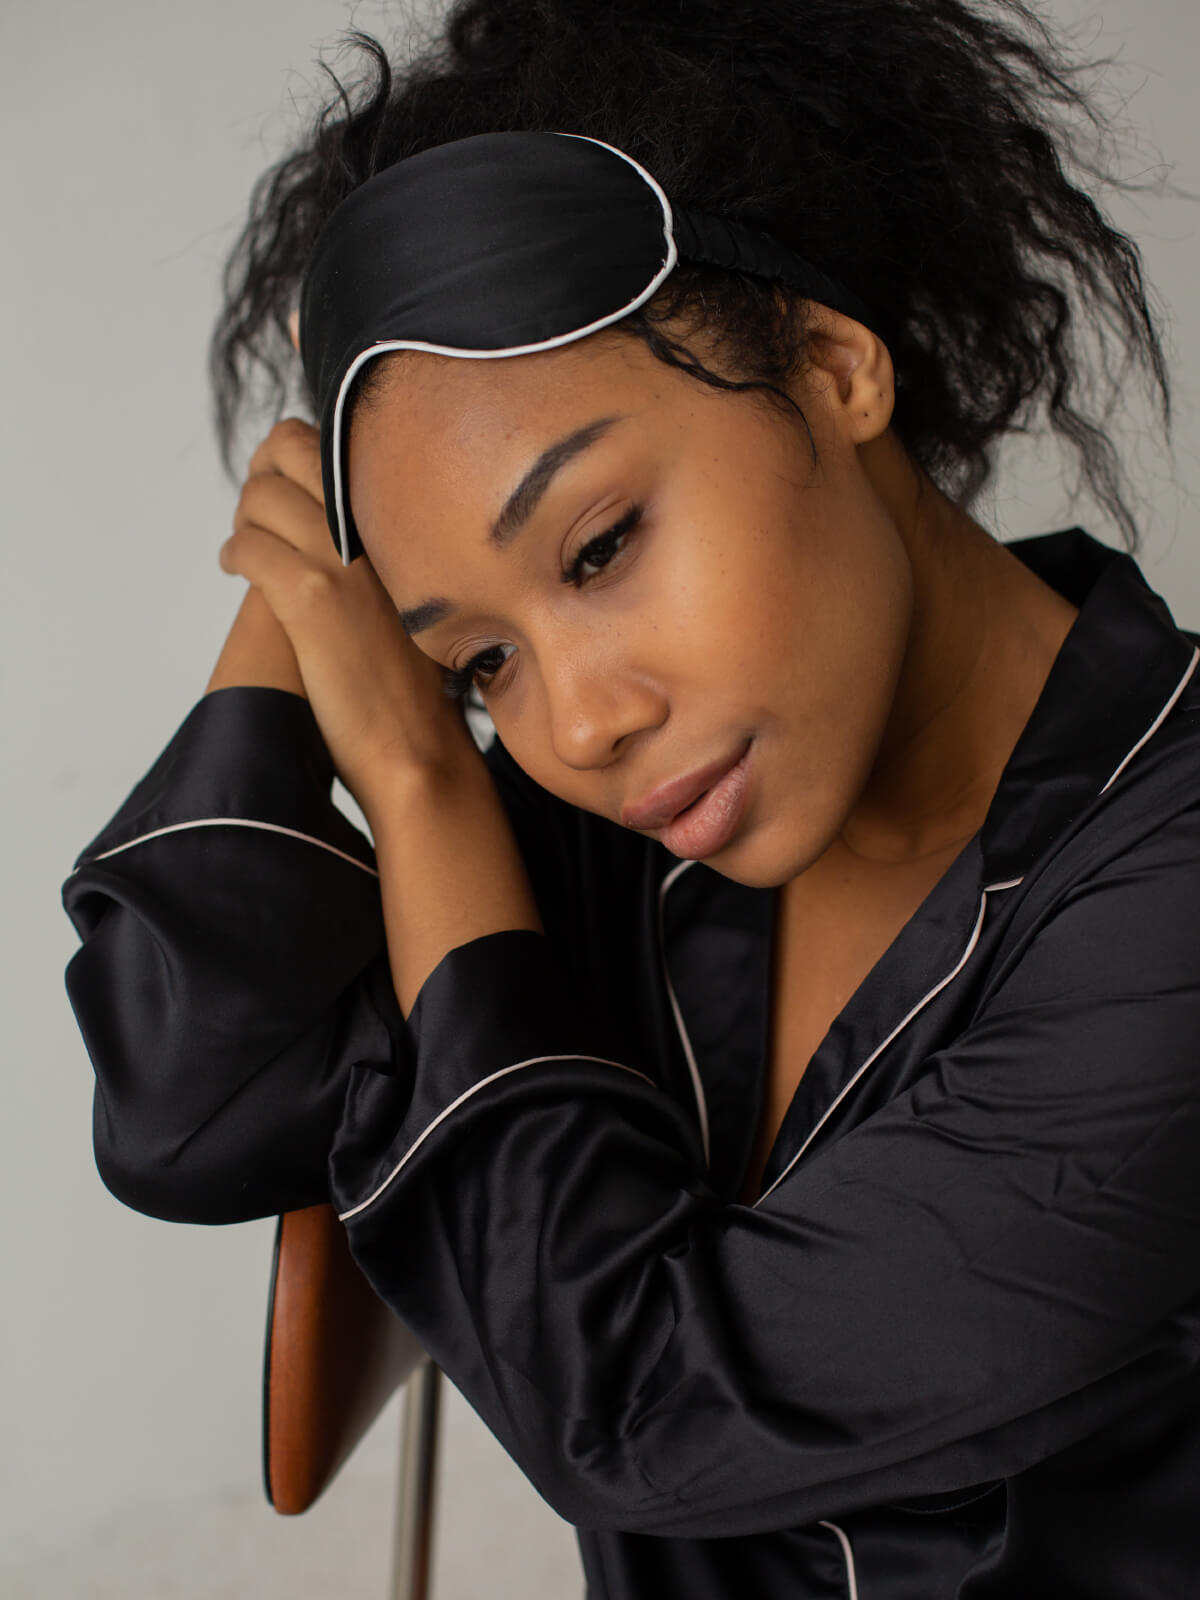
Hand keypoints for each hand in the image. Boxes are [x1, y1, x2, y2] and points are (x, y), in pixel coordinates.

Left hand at [219, 418, 479, 806]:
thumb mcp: (412, 596)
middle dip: (261, 476)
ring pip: (260, 496)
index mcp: (403, 523)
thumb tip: (334, 522)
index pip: (333, 442)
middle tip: (258, 519)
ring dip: (242, 520)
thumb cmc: (413, 686)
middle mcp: (377, 529)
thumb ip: (378, 551)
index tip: (285, 496)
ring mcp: (343, 560)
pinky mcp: (311, 599)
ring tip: (247, 554)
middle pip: (289, 448)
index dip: (293, 460)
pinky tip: (237, 573)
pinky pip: (248, 548)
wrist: (418, 749)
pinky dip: (233, 555)